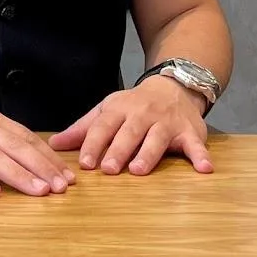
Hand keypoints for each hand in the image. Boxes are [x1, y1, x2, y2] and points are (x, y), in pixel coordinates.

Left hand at [48, 77, 211, 175]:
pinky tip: (204, 169)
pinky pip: (196, 144)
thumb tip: (53, 144)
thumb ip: (83, 129)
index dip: (93, 143)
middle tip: (108, 169)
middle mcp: (143, 114)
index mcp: (119, 109)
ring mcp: (167, 122)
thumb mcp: (107, 110)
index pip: (104, 126)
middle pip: (129, 132)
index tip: (84, 163)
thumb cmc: (134, 105)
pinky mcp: (190, 131)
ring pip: (157, 138)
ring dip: (148, 154)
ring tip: (138, 170)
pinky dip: (200, 155)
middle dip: (118, 150)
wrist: (173, 86)